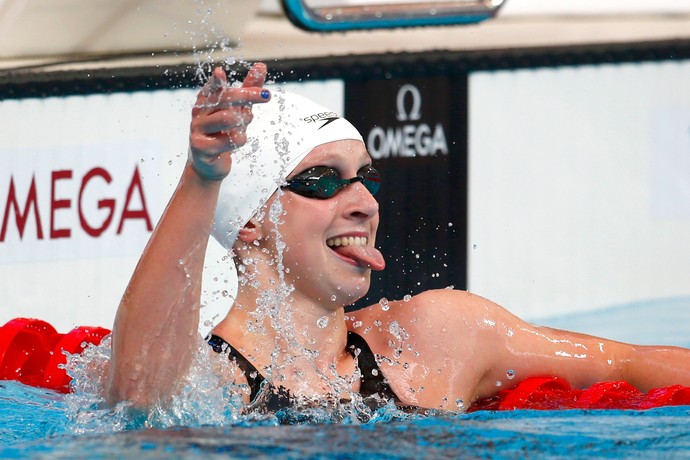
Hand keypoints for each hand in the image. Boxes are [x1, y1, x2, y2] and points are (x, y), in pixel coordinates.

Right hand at [189, 63, 269, 180]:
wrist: (209, 163)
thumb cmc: (223, 132)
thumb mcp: (238, 109)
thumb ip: (248, 89)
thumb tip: (261, 66)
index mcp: (206, 100)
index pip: (212, 87)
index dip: (216, 81)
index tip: (221, 73)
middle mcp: (199, 112)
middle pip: (225, 99)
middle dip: (248, 96)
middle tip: (267, 95)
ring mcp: (197, 129)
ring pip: (228, 119)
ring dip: (243, 121)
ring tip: (243, 126)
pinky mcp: (201, 147)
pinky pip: (228, 140)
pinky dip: (239, 140)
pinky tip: (234, 142)